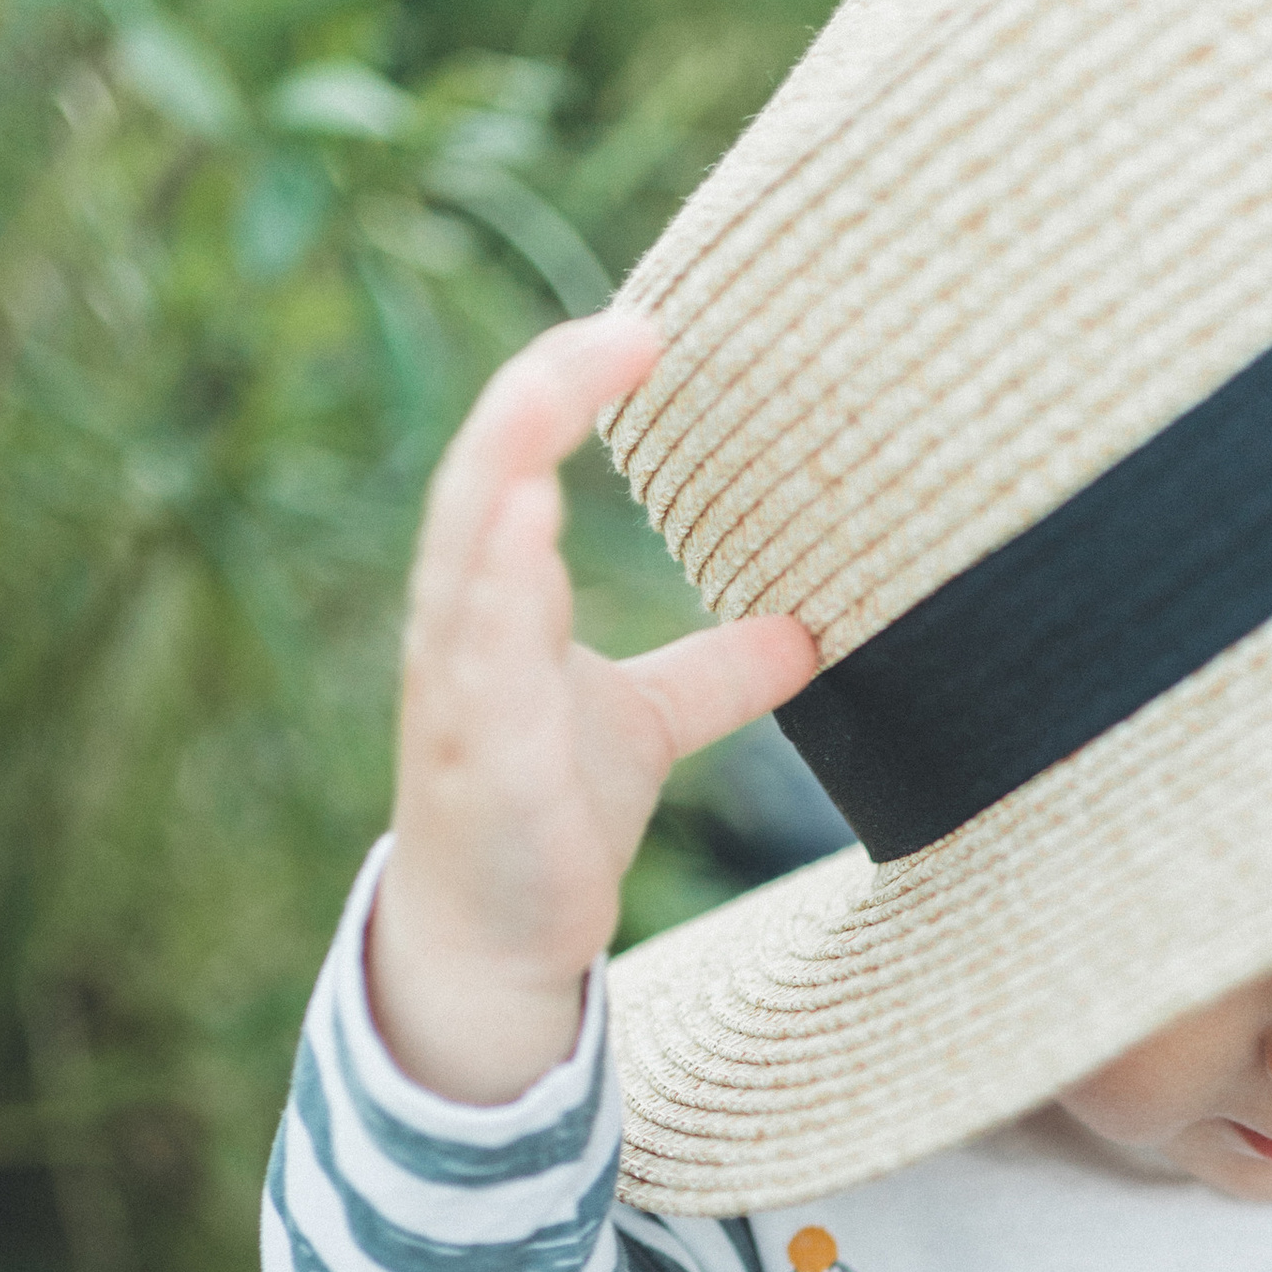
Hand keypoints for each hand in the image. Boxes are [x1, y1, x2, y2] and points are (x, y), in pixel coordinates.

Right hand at [368, 311, 816, 1103]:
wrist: (495, 940)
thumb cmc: (550, 815)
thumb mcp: (644, 726)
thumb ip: (713, 673)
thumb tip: (810, 635)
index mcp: (494, 596)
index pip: (516, 455)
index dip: (569, 383)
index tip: (648, 330)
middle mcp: (463, 627)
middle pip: (480, 479)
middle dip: (538, 395)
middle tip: (620, 330)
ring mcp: (461, 697)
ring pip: (462, 563)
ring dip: (503, 477)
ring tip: (550, 400)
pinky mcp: (479, 772)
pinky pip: (478, 676)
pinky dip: (496, 607)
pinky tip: (526, 546)